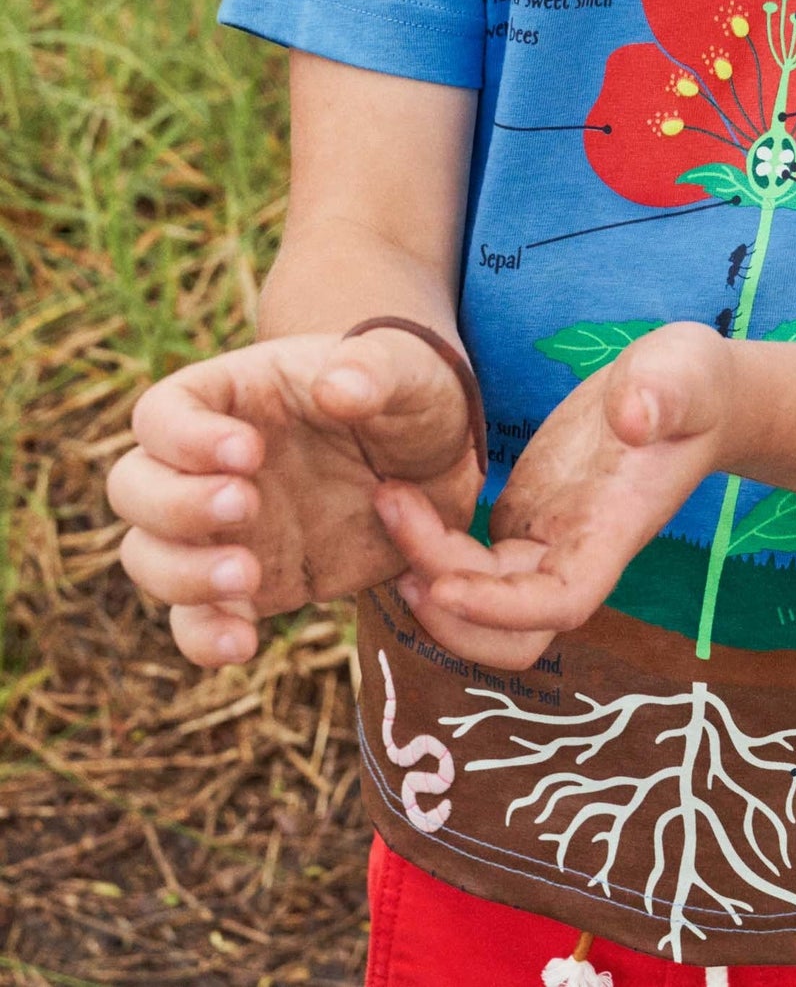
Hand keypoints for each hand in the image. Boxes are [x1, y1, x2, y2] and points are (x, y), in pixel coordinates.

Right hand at [107, 328, 482, 667]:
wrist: (442, 466)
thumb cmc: (415, 397)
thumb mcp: (410, 370)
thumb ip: (376, 371)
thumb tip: (337, 388)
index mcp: (233, 397)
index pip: (162, 412)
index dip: (185, 436)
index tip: (249, 452)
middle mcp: (209, 464)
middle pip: (133, 487)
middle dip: (175, 504)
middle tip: (248, 505)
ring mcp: (223, 528)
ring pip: (148, 556)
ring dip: (183, 573)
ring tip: (251, 575)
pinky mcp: (251, 584)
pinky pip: (196, 620)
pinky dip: (204, 637)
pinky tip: (244, 643)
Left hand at [375, 321, 733, 669]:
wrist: (686, 393)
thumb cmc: (691, 384)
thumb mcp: (684, 371)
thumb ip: (663, 392)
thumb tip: (634, 416)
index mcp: (614, 529)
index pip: (560, 603)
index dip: (499, 609)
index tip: (441, 582)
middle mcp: (576, 553)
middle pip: (508, 626)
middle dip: (448, 602)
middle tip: (394, 525)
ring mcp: (547, 542)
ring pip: (481, 602)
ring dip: (428, 574)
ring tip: (387, 507)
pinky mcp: (524, 520)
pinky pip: (469, 563)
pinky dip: (429, 547)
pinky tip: (398, 503)